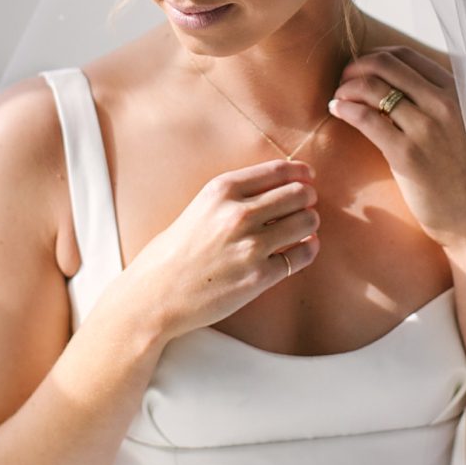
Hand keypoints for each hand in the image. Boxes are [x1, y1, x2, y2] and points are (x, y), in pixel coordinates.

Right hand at [125, 159, 319, 342]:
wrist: (155, 294)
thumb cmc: (173, 253)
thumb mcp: (199, 209)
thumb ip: (235, 197)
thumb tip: (279, 189)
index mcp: (221, 191)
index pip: (278, 171)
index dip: (300, 173)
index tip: (307, 177)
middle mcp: (237, 214)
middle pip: (298, 193)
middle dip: (307, 198)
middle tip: (306, 205)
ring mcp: (250, 246)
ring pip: (307, 222)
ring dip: (310, 223)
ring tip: (303, 228)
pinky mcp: (259, 276)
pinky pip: (302, 255)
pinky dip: (308, 249)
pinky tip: (302, 248)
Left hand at [329, 45, 465, 254]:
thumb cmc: (465, 172)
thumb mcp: (462, 125)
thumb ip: (437, 101)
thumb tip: (394, 82)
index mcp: (458, 93)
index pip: (405, 56)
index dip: (374, 57)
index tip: (361, 70)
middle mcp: (444, 104)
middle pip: (384, 64)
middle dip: (355, 67)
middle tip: (343, 81)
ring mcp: (426, 128)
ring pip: (371, 87)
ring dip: (345, 87)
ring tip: (338, 99)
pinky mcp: (407, 154)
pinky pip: (365, 118)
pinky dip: (344, 108)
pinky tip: (336, 110)